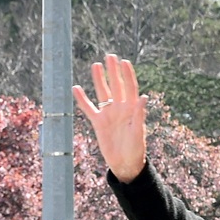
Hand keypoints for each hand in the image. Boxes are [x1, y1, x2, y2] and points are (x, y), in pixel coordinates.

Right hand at [72, 53, 148, 182]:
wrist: (124, 163)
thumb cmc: (136, 148)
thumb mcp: (138, 132)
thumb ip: (139, 114)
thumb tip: (143, 97)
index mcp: (132, 108)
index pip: (130, 87)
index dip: (127, 75)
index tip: (124, 61)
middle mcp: (120, 108)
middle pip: (116, 85)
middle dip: (113, 72)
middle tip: (110, 56)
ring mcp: (109, 114)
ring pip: (102, 93)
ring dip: (99, 80)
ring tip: (95, 65)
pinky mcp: (98, 122)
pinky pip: (88, 108)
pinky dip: (82, 99)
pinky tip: (76, 88)